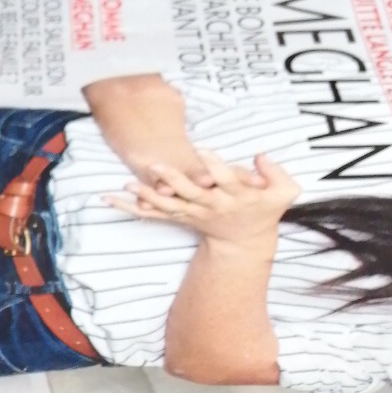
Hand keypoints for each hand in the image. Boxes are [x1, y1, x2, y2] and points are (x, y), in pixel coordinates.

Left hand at [104, 149, 299, 254]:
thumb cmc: (265, 210)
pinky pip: (150, 213)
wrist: (244, 242)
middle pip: (189, 191)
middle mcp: (210, 205)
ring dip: (145, 195)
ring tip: (125, 185)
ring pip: (166, 204)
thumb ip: (277, 174)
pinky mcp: (178, 217)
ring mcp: (192, 213)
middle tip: (154, 164)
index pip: (225, 178)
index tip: (203, 150)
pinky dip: (129, 207)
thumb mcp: (284, 193)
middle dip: (172, 178)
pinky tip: (107, 199)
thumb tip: (260, 157)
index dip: (215, 165)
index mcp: (235, 196)